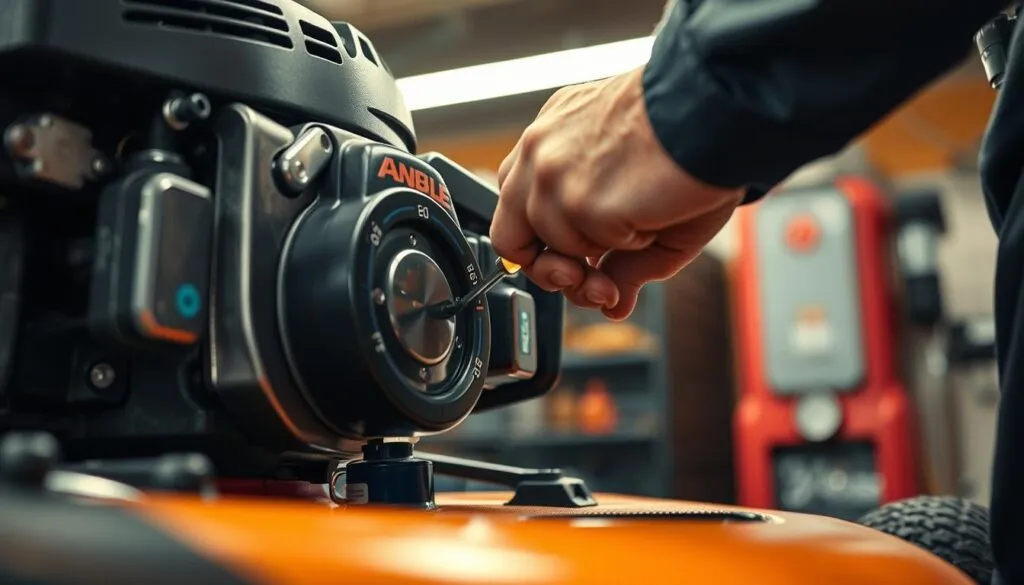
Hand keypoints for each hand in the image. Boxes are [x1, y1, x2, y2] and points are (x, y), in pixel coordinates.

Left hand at [490, 67, 744, 319]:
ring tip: (644, 219)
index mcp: (552, 135)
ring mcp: (552, 176)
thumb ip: (619, 257)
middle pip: (511, 236)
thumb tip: (612, 305)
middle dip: (553, 273)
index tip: (572, 263)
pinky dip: (628, 248)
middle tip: (593, 280)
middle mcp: (541, 149)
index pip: (515, 203)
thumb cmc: (691, 137)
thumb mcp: (642, 198)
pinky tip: (650, 214)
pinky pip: (591, 254)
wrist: (720, 108)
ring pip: (555, 251)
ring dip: (602, 256)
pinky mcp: (577, 201)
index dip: (540, 245)